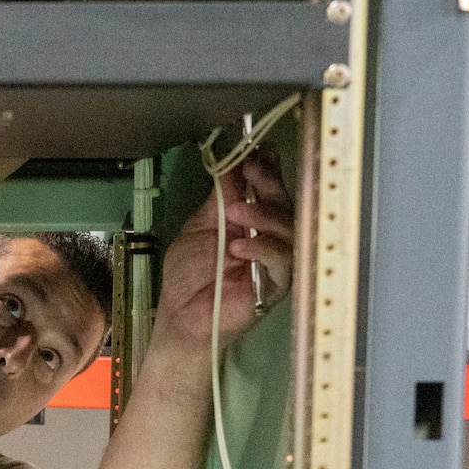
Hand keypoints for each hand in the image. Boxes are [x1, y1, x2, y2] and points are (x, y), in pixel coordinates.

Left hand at [153, 152, 293, 352]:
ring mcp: (275, 262)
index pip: (269, 190)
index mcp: (253, 222)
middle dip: (269, 183)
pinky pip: (282, 262)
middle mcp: (270, 238)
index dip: (268, 168)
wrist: (179, 318)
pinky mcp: (276, 286)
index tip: (258, 151)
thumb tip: (232, 162)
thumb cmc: (188, 277)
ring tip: (233, 212)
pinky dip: (262, 248)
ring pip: (289, 230)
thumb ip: (218, 198)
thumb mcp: (199, 227)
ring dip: (263, 214)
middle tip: (251, 170)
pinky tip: (239, 245)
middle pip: (285, 204)